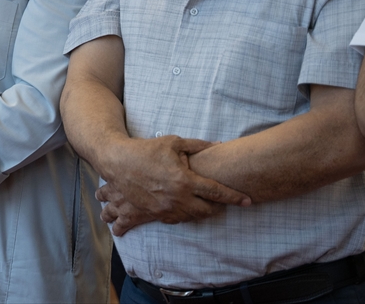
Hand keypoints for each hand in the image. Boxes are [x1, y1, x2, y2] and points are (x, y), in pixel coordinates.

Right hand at [97, 135, 250, 225]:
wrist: (116, 162)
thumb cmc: (145, 149)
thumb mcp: (172, 143)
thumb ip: (197, 146)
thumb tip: (218, 145)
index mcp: (184, 180)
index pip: (216, 191)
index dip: (234, 197)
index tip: (247, 200)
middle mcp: (176, 198)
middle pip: (207, 211)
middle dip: (218, 208)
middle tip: (223, 203)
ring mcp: (164, 208)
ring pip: (192, 218)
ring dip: (201, 212)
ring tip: (205, 204)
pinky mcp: (153, 213)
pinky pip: (175, 221)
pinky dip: (184, 216)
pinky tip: (185, 208)